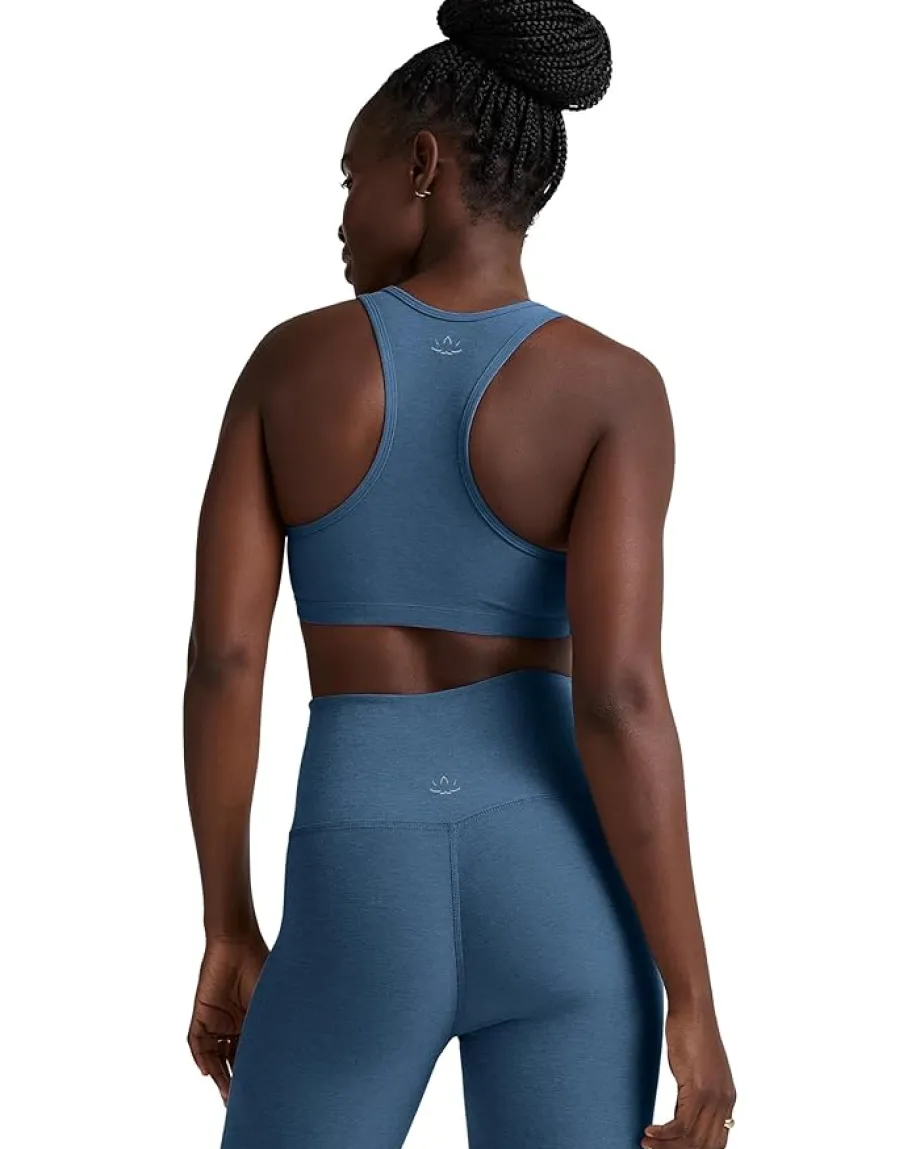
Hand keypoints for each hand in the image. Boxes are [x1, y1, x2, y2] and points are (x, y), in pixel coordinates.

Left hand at [187, 931, 269, 1104]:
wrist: (238, 942)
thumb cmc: (260, 965)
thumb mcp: (268, 1002)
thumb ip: (270, 1025)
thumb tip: (282, 1051)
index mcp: (251, 1022)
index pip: (248, 1053)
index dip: (251, 1071)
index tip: (258, 1089)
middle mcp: (232, 1024)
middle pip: (230, 1059)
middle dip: (233, 1080)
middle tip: (238, 1099)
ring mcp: (216, 1020)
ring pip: (213, 1055)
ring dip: (217, 1074)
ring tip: (226, 1092)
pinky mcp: (201, 1013)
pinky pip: (197, 1041)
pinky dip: (201, 1057)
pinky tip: (207, 1070)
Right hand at [641, 1003, 735, 1148]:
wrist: (694, 1009)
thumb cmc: (692, 1032)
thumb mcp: (699, 1069)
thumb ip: (698, 1092)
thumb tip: (685, 1110)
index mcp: (727, 1099)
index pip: (716, 1142)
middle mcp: (725, 1102)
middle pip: (704, 1146)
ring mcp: (713, 1097)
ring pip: (691, 1140)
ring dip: (666, 1146)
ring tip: (646, 1143)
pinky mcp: (698, 1089)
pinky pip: (681, 1125)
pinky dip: (663, 1134)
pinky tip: (649, 1130)